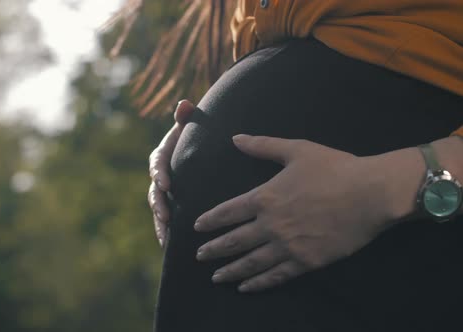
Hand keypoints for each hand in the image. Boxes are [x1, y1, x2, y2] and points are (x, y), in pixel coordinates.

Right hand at [148, 100, 195, 247]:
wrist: (203, 145)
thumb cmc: (198, 132)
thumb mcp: (193, 123)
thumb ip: (187, 115)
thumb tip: (185, 103)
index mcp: (163, 154)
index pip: (157, 163)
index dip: (159, 173)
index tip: (165, 183)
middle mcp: (161, 174)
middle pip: (154, 191)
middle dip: (158, 205)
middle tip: (165, 216)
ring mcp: (166, 191)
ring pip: (159, 209)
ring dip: (160, 224)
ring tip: (165, 238)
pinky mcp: (174, 203)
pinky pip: (168, 219)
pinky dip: (167, 232)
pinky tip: (170, 247)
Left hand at [194, 134, 424, 291]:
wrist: (371, 193)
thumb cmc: (334, 168)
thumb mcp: (296, 150)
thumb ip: (263, 146)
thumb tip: (235, 138)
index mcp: (265, 197)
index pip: (228, 212)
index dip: (210, 220)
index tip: (196, 228)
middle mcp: (271, 225)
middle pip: (234, 241)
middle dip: (213, 249)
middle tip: (198, 256)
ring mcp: (288, 246)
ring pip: (251, 262)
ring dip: (230, 270)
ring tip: (216, 277)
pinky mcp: (307, 261)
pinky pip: (276, 276)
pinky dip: (258, 283)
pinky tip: (246, 287)